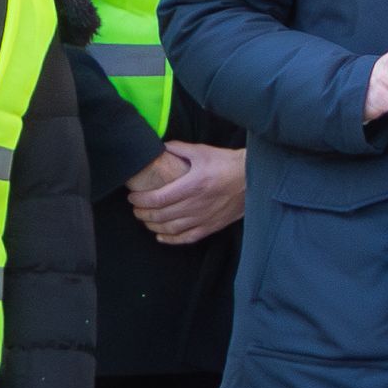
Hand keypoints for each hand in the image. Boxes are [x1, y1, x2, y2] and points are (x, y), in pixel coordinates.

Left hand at [125, 142, 246, 245]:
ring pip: (171, 228)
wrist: (254, 178)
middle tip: (135, 208)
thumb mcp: (203, 151)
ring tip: (145, 219)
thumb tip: (160, 148)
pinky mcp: (212, 226)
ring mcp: (204, 217)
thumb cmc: (228, 163)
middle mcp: (197, 204)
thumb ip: (179, 149)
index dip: (141, 200)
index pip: (158, 198)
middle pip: (161, 215)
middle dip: (143, 213)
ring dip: (153, 225)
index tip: (132, 197)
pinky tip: (161, 236)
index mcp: (193, 184)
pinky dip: (171, 240)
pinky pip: (187, 238)